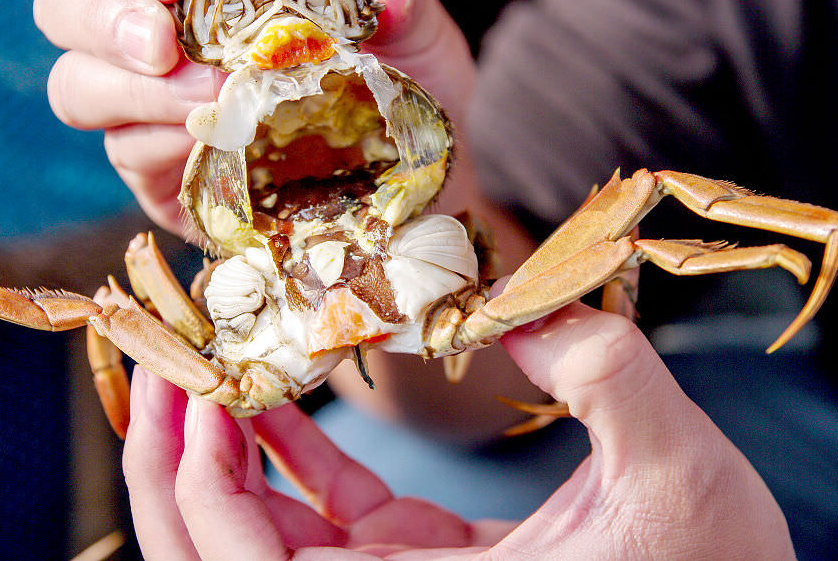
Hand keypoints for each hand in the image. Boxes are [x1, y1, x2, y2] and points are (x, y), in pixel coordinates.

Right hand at [33, 0, 474, 235]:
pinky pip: (122, 150)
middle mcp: (170, 28)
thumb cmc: (403, 98)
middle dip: (104, 12)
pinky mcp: (157, 169)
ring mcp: (151, 103)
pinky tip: (209, 146)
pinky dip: (156, 145)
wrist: (412, 190)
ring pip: (76, 81)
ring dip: (127, 89)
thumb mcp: (421, 39)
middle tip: (162, 45)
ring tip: (203, 103)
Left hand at [122, 304, 794, 558]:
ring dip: (218, 454)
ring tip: (200, 366)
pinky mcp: (415, 559)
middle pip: (225, 559)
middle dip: (173, 467)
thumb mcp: (677, 472)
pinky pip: (324, 512)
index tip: (191, 383)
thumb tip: (524, 302)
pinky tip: (271, 387)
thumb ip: (606, 377)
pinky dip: (284, 452)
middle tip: (161, 368)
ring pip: (262, 538)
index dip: (200, 482)